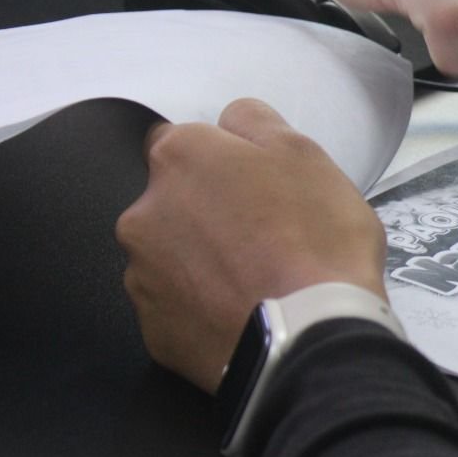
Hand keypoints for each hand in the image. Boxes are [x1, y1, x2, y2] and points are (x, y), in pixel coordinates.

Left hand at [117, 99, 386, 392]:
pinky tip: (246, 309)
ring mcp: (142, 276)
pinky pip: (178, 306)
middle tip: (268, 233)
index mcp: (181, 159)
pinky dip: (204, 305)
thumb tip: (232, 119)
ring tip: (260, 278)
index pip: (187, 142)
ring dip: (205, 259)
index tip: (260, 184)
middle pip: (176, 200)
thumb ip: (257, 122)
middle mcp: (144, 212)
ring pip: (173, 254)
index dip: (227, 162)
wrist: (310, 336)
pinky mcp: (154, 330)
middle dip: (211, 211)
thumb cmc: (315, 241)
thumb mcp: (307, 155)